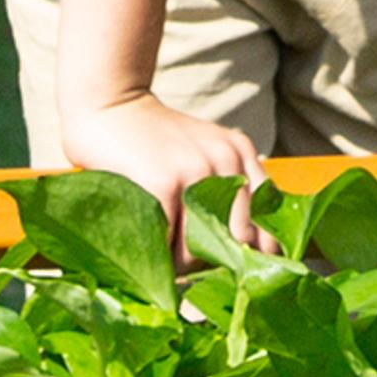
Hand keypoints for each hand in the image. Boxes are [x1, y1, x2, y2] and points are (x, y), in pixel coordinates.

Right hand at [57, 93, 267, 250]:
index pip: (267, 220)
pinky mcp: (164, 182)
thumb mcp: (202, 152)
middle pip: (239, 240)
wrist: (109, 101)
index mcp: (242, 155)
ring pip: (203, 246)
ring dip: (183, 266)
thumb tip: (239, 247)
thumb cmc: (152, 140)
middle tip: (196, 275)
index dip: (256, 254)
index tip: (237, 271)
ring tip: (167, 266)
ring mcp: (197, 170)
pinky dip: (159, 257)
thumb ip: (223, 187)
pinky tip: (148, 254)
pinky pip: (169, 240)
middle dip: (218, 264)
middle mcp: (227, 161)